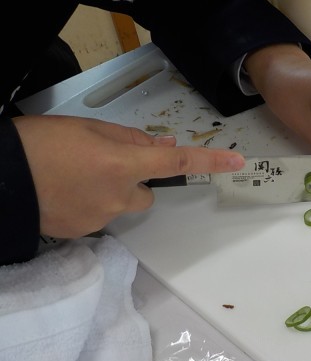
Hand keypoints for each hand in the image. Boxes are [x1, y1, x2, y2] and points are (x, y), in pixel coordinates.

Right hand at [13, 115, 244, 238]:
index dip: (209, 160)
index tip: (236, 162)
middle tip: (101, 164)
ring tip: (76, 178)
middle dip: (135, 181)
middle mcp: (119, 196)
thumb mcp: (88, 128)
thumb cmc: (41, 143)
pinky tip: (65, 193)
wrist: (0, 179)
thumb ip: (131, 139)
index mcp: (123, 164)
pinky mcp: (83, 233)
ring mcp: (102, 218)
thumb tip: (162, 146)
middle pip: (147, 193)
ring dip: (112, 194)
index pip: (176, 162)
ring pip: (123, 206)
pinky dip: (92, 205)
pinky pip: (101, 217)